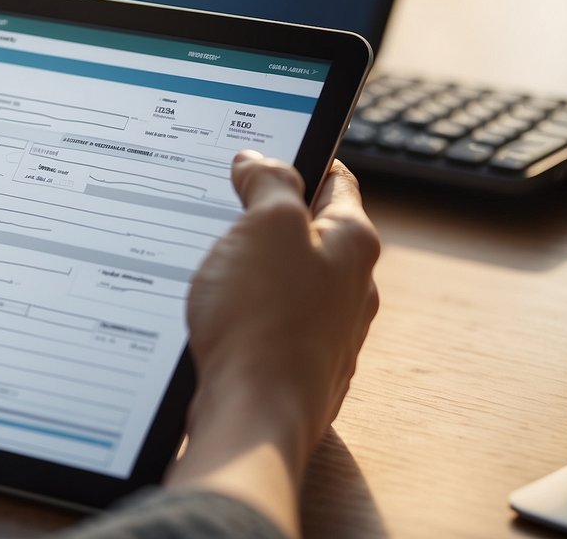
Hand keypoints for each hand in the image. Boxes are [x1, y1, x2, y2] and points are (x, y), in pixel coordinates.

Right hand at [166, 152, 379, 537]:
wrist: (253, 418)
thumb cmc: (263, 322)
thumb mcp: (264, 227)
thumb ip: (268, 184)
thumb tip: (259, 161)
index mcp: (353, 244)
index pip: (337, 180)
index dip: (301, 157)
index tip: (268, 149)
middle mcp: (350, 288)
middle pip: (312, 232)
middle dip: (268, 217)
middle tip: (224, 205)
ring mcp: (326, 332)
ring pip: (289, 281)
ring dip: (253, 269)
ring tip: (212, 264)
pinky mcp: (295, 367)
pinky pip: (270, 324)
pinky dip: (245, 313)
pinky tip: (215, 316)